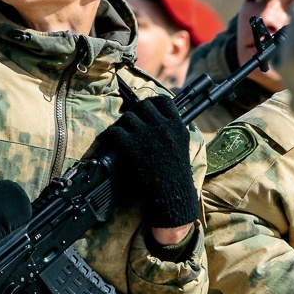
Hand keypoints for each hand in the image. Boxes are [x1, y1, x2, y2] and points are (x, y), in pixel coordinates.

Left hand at [99, 95, 199, 227]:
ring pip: (127, 117)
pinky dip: (112, 135)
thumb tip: (160, 117)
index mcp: (177, 125)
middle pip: (142, 106)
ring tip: (122, 134)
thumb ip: (172, 128)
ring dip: (123, 124)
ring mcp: (146, 135)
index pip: (162, 101)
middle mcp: (162, 126)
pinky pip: (115, 131)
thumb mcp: (182, 144)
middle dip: (135, 113)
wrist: (172, 192)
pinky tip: (113, 141)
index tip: (147, 110)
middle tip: (132, 123)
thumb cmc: (177, 172)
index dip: (152, 103)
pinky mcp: (131, 146)